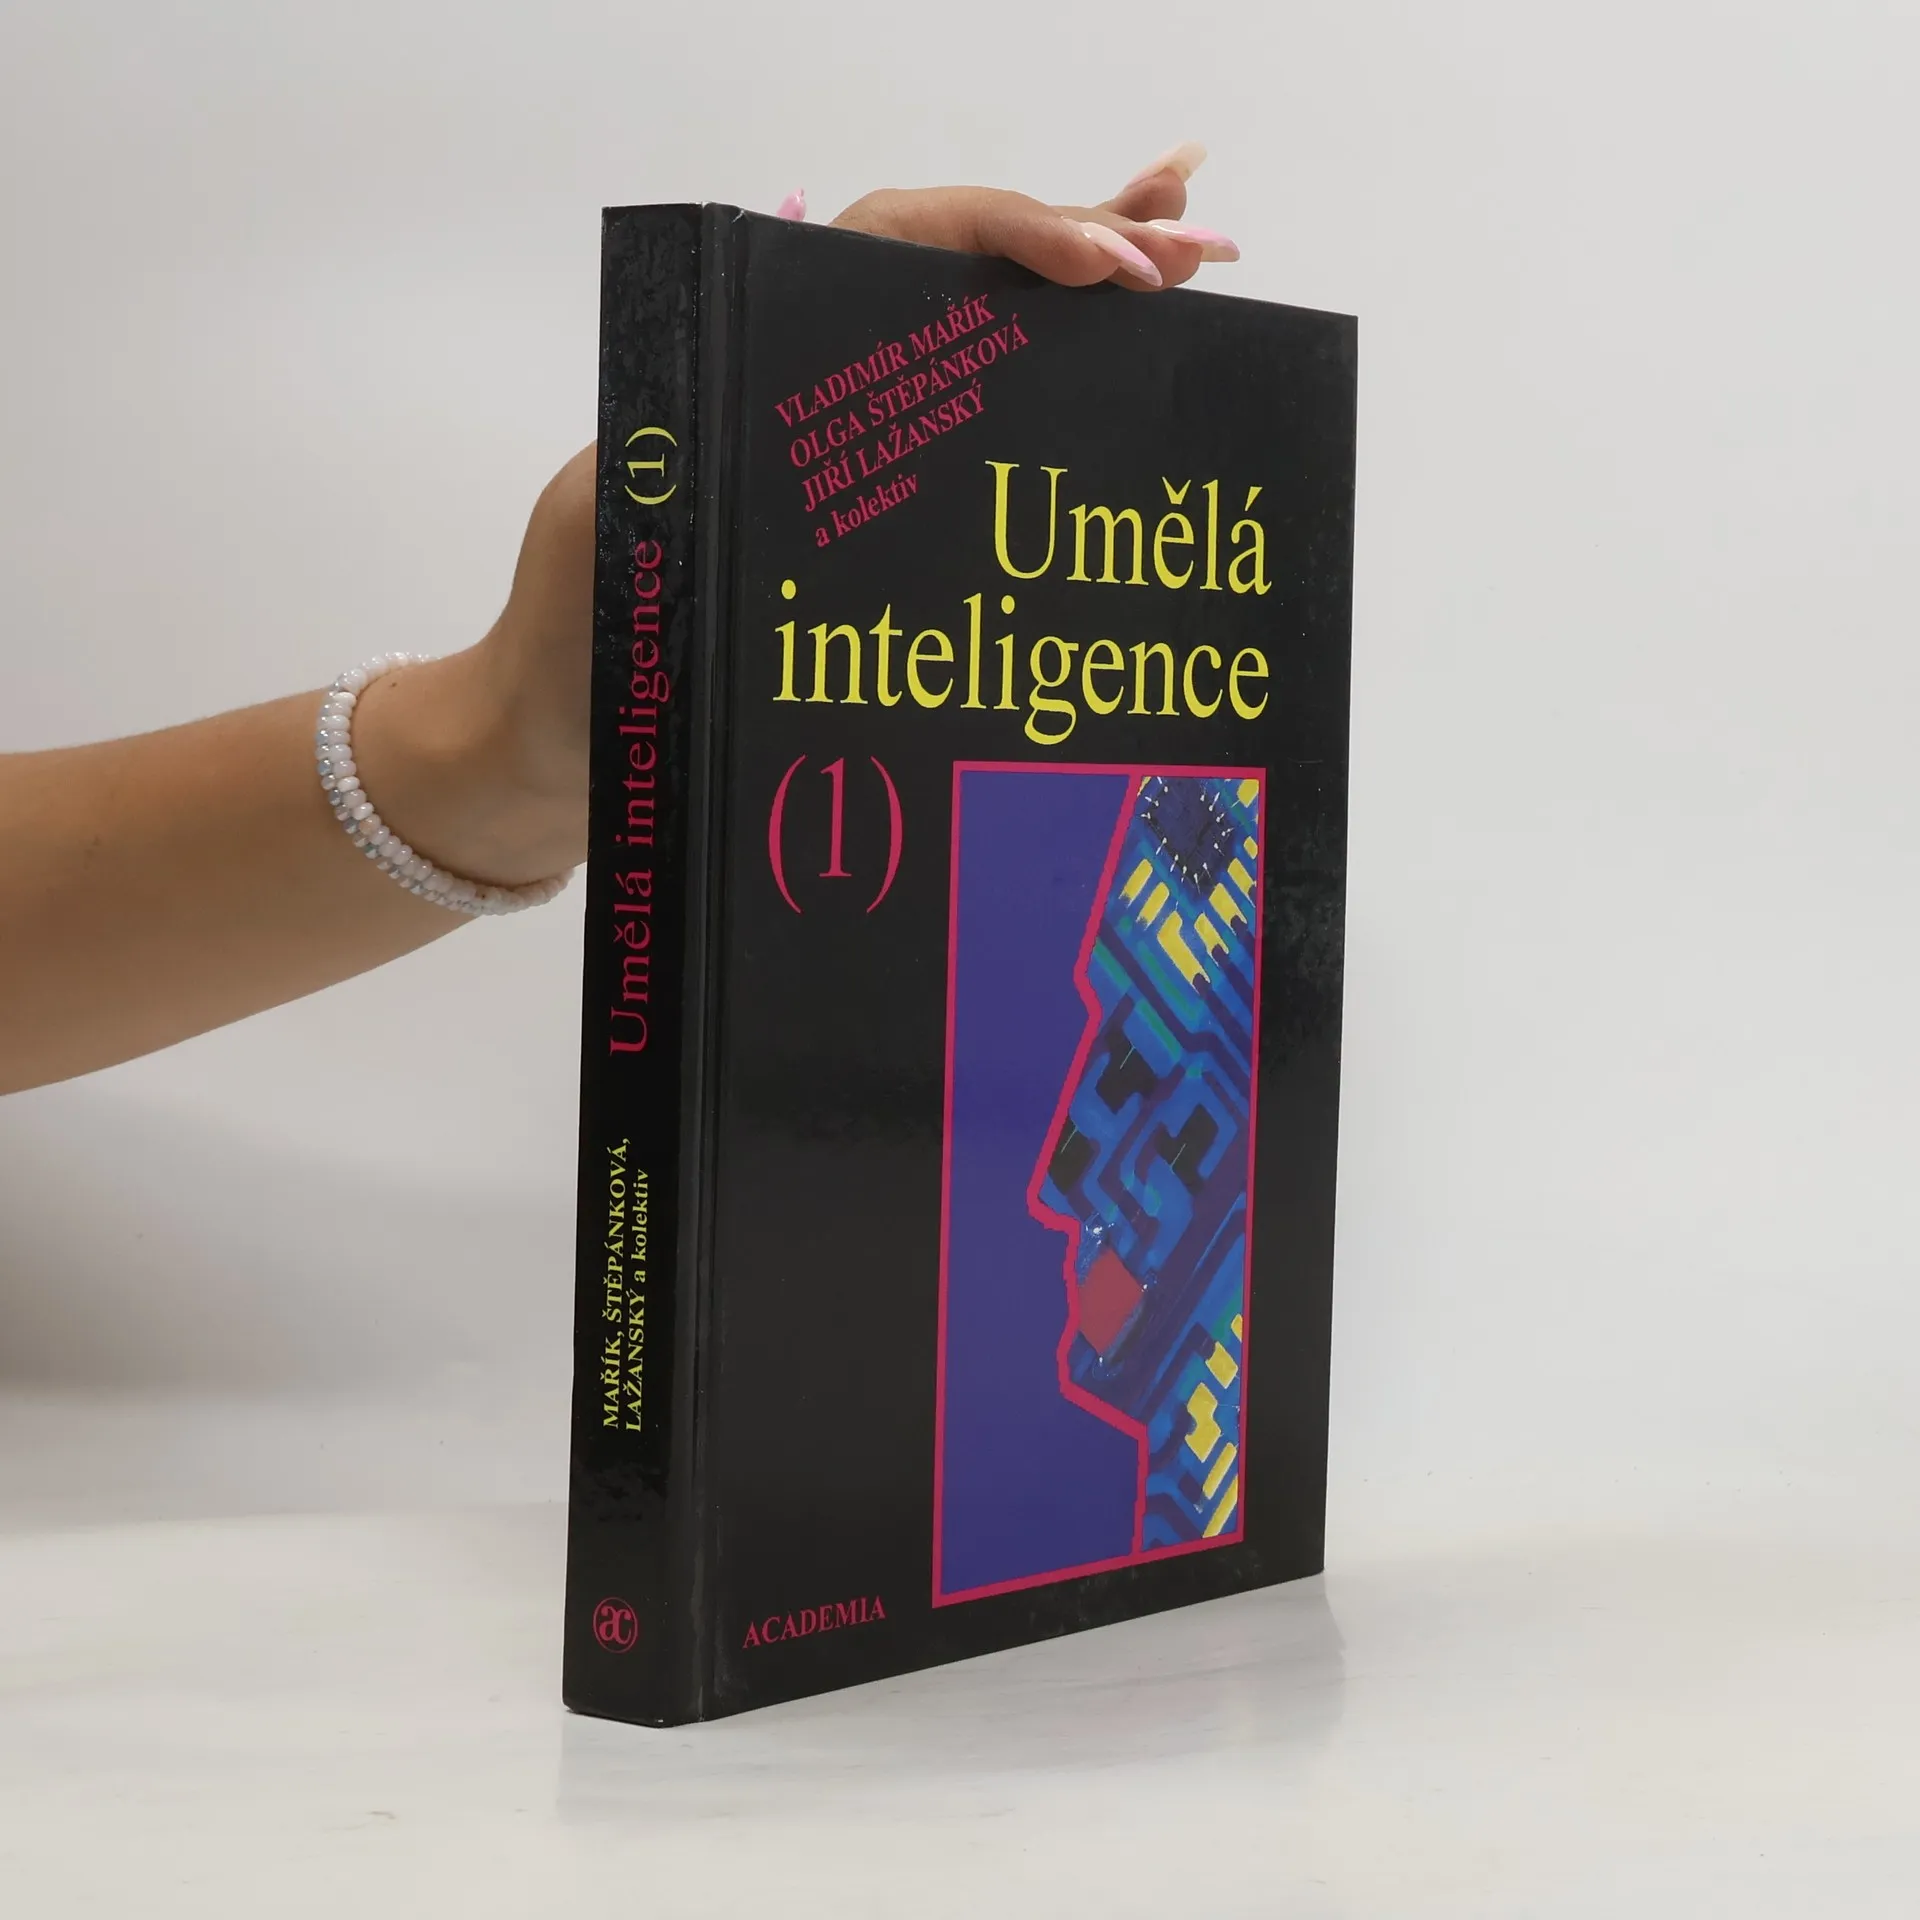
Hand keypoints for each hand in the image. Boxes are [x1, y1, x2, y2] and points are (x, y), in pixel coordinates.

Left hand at [392, 149, 1238, 887]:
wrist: (559, 749)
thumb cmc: (579, 647)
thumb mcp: (623, 530)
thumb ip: (692, 461)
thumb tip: (806, 420)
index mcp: (754, 355)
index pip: (901, 243)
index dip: (1011, 236)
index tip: (1106, 271)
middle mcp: (813, 390)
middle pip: (965, 279)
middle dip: (1089, 246)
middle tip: (1200, 246)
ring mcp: (848, 461)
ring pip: (984, 351)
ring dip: (1093, 304)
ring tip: (1202, 263)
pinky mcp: (866, 532)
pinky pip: (972, 448)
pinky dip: (1059, 406)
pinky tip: (1136, 380)